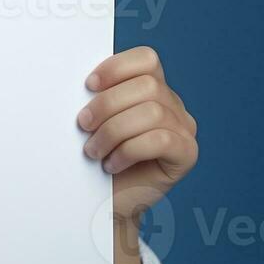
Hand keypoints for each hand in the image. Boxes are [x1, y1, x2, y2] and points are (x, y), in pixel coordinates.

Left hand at [77, 46, 198, 263]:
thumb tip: (77, 83)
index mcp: (152, 89)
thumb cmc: (96, 159)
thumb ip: (98, 98)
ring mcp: (184, 130)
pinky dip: (129, 150)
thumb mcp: (94, 122)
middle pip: (148, 86)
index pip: (147, 59)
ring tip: (94, 151)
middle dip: (107, 105)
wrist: (104, 203)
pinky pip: (161, 140)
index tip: (88, 86)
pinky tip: (112, 164)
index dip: (116, 68)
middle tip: (83, 126)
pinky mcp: (186, 155)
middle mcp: (173, 106)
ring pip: (153, 113)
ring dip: (114, 131)